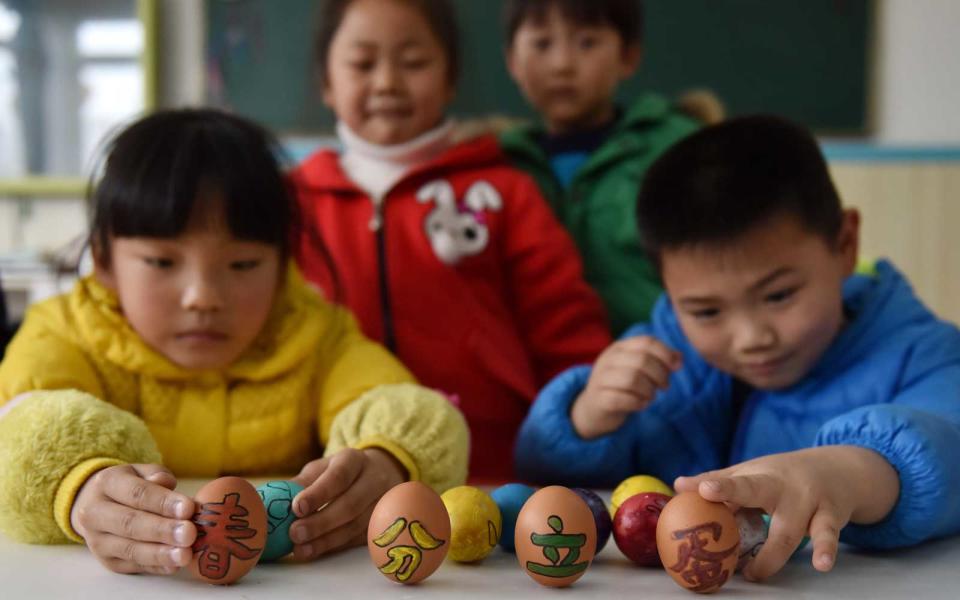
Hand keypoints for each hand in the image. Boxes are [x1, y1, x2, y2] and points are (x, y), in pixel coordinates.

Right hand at [70, 464, 196, 574]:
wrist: (95, 505)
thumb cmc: (129, 485)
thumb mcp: (141, 472)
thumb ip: (156, 475)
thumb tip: (166, 483)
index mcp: (106, 483)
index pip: (136, 493)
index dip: (163, 502)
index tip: (188, 508)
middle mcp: (95, 513)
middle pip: (130, 524)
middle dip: (162, 530)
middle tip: (189, 533)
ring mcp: (98, 541)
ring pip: (130, 549)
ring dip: (160, 554)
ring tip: (185, 554)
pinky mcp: (107, 561)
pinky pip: (133, 566)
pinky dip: (155, 567)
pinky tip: (174, 565)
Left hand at [288, 447, 406, 560]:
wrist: (378, 473)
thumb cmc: (340, 472)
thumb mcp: (322, 469)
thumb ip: (302, 483)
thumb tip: (274, 502)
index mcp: (354, 460)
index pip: (339, 476)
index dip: (318, 493)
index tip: (297, 508)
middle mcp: (373, 480)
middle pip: (350, 504)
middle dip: (320, 522)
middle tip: (295, 533)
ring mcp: (381, 503)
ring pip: (356, 526)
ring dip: (326, 540)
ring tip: (300, 549)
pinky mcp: (380, 523)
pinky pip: (358, 539)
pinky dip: (334, 546)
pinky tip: (315, 550)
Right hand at [571, 335, 680, 438]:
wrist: (593, 409)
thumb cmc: (621, 386)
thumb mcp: (637, 369)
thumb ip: (657, 360)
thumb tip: (679, 358)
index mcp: (619, 347)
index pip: (646, 342)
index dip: (666, 353)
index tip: (677, 367)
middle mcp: (608, 359)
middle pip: (641, 360)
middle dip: (660, 374)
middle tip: (664, 386)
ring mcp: (600, 379)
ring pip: (632, 379)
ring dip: (649, 390)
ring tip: (651, 396)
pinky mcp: (598, 399)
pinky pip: (621, 399)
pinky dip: (637, 403)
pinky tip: (641, 405)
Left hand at [674, 446, 899, 580]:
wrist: (839, 470)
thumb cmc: (783, 476)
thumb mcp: (753, 474)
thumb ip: (720, 481)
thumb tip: (679, 486)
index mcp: (762, 477)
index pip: (737, 481)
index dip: (720, 485)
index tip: (702, 490)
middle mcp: (785, 487)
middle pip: (761, 498)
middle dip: (739, 504)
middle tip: (723, 543)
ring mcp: (810, 502)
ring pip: (792, 529)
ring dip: (773, 554)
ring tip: (754, 574)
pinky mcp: (831, 519)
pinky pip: (828, 536)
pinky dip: (825, 550)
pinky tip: (821, 564)